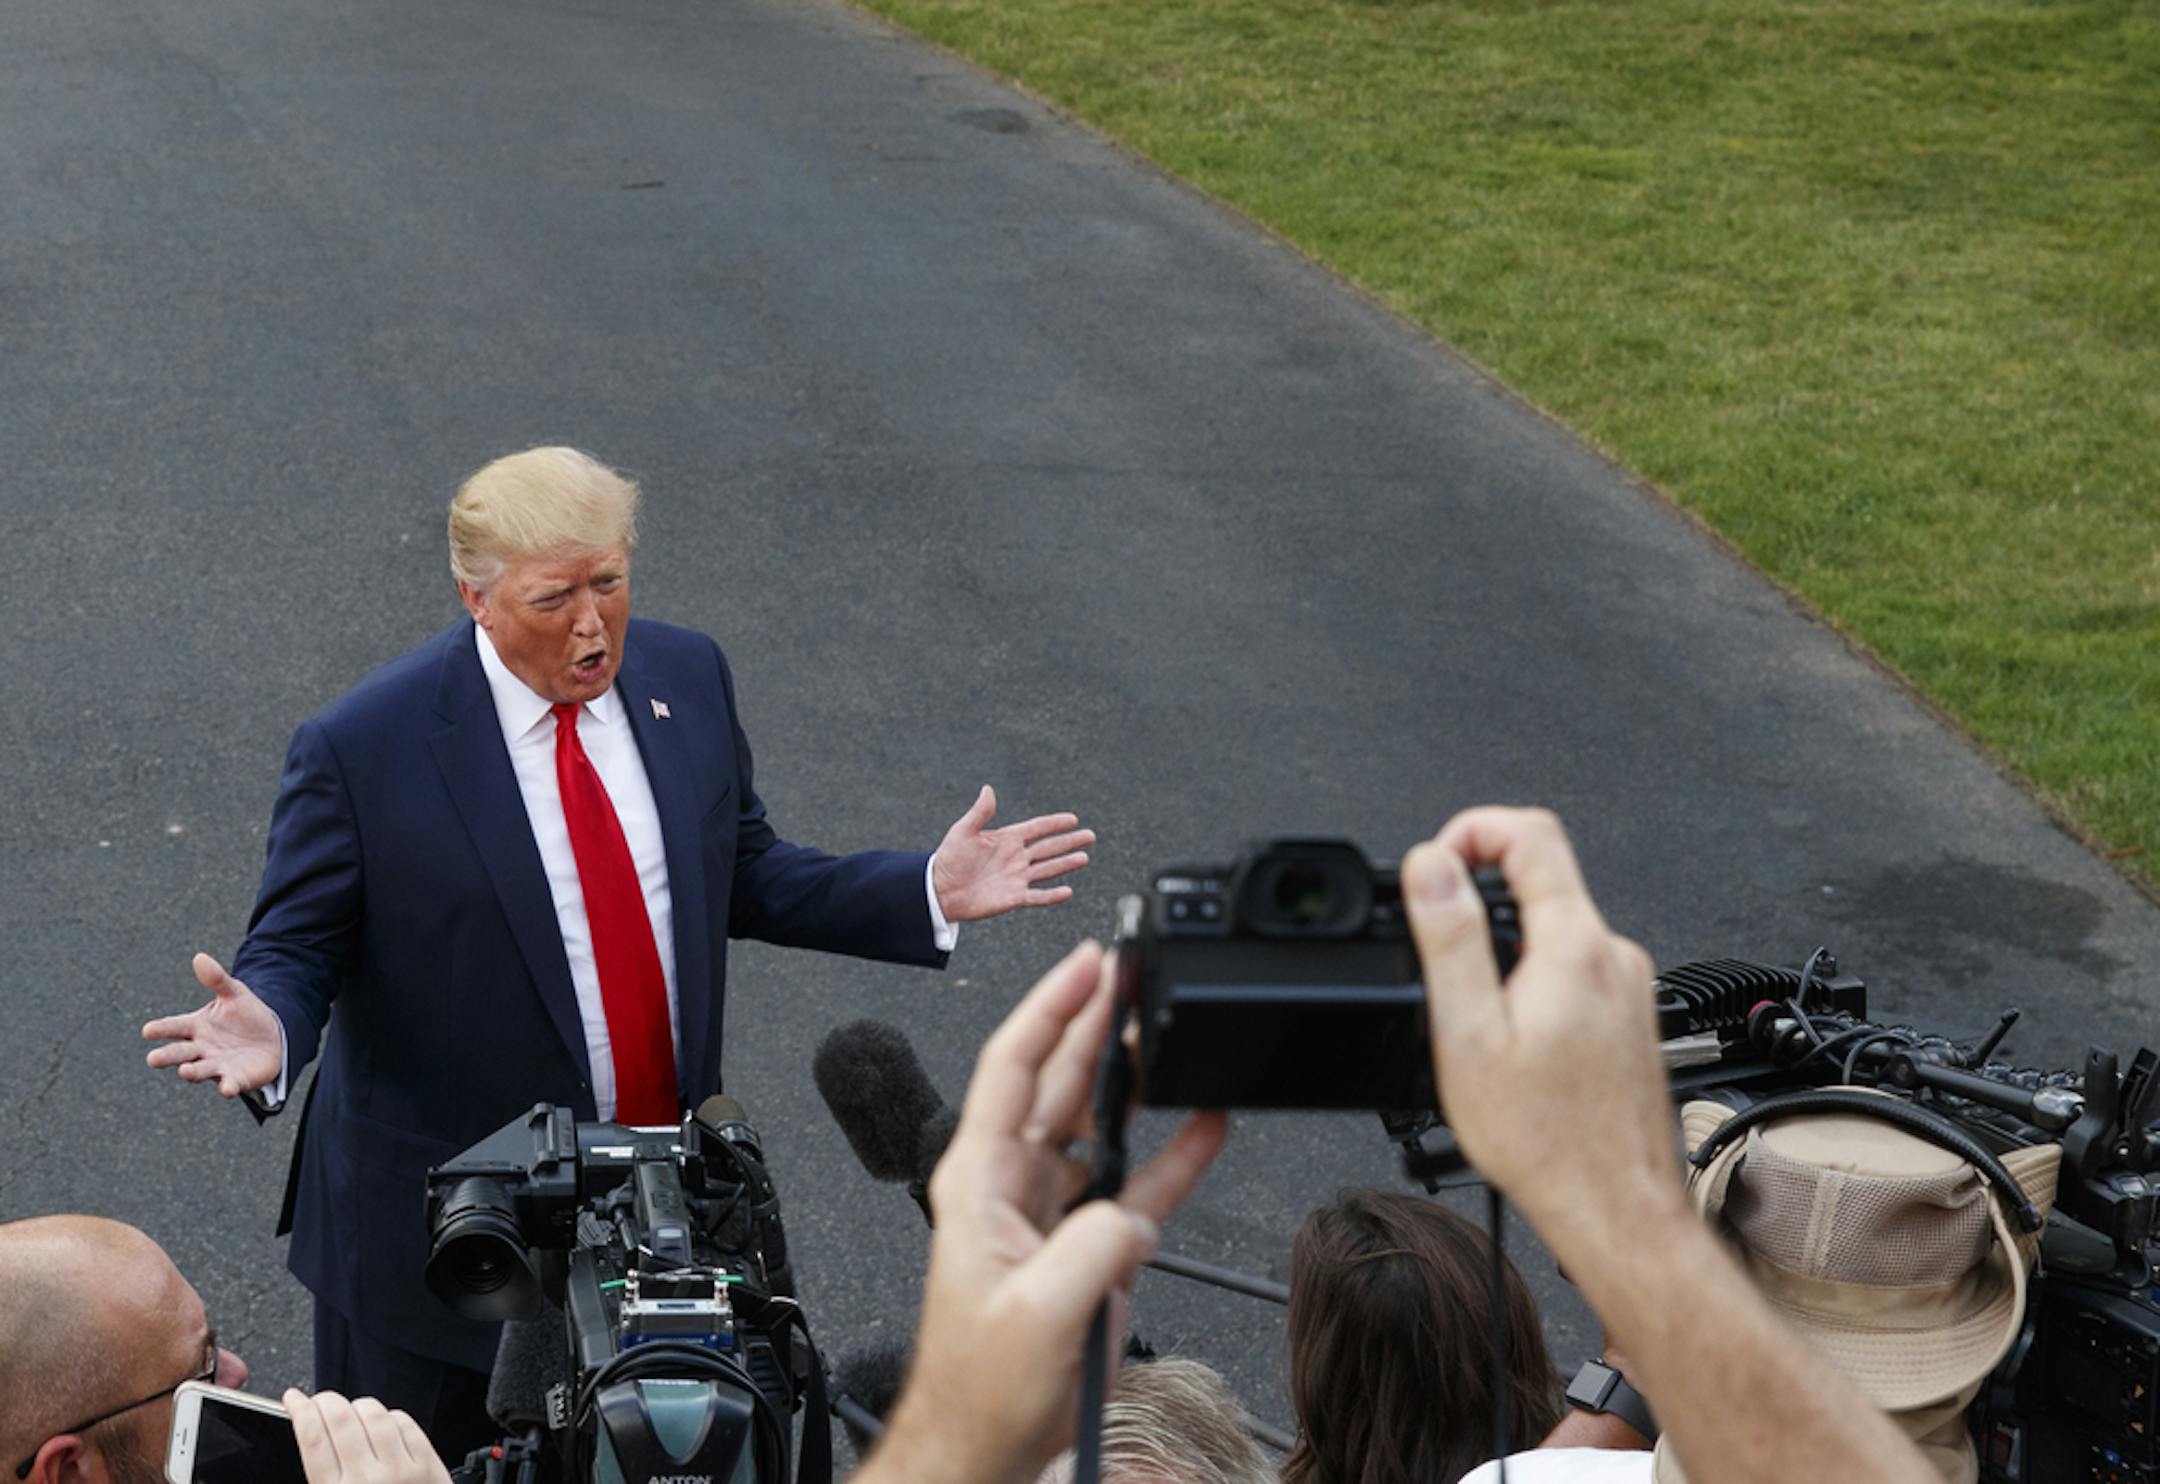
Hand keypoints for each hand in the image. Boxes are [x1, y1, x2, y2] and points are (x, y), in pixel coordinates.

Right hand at [142, 953, 282, 1096]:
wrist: (273, 1037)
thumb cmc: (245, 1016)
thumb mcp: (234, 994)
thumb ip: (217, 979)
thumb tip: (199, 957)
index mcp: (196, 1027)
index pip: (174, 1026)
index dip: (161, 1028)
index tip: (148, 1030)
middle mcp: (201, 1049)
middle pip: (179, 1053)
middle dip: (167, 1056)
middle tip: (153, 1059)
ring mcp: (216, 1066)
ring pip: (199, 1071)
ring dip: (191, 1072)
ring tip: (185, 1071)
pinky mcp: (235, 1079)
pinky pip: (229, 1084)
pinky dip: (227, 1087)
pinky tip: (227, 1088)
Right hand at [285, 1391, 450, 1483]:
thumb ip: (325, 1478)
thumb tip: (313, 1442)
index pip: (312, 1439)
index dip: (300, 1411)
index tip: (293, 1399)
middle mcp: (367, 1480)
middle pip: (340, 1419)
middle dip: (325, 1400)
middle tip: (320, 1400)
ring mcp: (401, 1470)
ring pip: (374, 1414)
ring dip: (359, 1406)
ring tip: (352, 1411)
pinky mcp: (428, 1465)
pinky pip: (405, 1423)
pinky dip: (391, 1416)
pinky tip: (384, 1422)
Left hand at [871, 942, 1226, 1483]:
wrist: (987, 1448)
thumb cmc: (982, 1388)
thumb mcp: (1035, 1314)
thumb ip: (1091, 1249)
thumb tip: (1133, 1211)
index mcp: (979, 1181)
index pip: (1013, 1068)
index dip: (1050, 1008)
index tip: (1088, 964)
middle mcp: (1012, 1184)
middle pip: (1058, 1079)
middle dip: (1094, 1020)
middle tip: (1134, 970)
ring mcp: (1053, 1210)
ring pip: (1098, 1122)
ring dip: (1133, 1078)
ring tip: (1169, 1027)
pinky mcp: (1089, 1244)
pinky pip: (1136, 1182)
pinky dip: (1173, 1153)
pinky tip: (1207, 1122)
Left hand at [930, 785, 1094, 921]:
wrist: (939, 890)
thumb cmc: (949, 859)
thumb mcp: (963, 831)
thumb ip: (979, 812)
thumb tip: (988, 789)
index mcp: (1007, 839)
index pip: (1037, 828)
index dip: (1054, 823)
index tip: (1073, 818)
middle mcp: (1016, 857)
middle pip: (1049, 847)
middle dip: (1069, 841)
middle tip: (1090, 835)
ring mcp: (1017, 877)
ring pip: (1048, 869)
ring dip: (1066, 864)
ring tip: (1084, 858)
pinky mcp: (1013, 897)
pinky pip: (1037, 896)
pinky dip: (1052, 895)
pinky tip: (1067, 891)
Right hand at [1401, 808, 1681, 1242]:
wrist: (1613, 1208)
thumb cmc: (1545, 1139)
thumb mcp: (1468, 1033)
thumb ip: (1449, 937)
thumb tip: (1429, 864)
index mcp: (1573, 947)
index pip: (1528, 833)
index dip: (1470, 830)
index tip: (1434, 866)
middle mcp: (1612, 956)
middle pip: (1542, 876)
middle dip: (1479, 894)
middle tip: (1437, 946)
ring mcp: (1627, 986)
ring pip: (1556, 927)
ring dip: (1506, 945)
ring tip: (1473, 1009)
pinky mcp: (1629, 1016)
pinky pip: (1573, 968)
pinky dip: (1532, 981)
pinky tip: (1513, 1039)